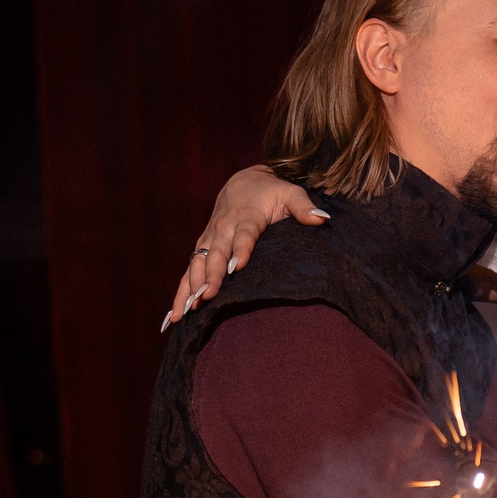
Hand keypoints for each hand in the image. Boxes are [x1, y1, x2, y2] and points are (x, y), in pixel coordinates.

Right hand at [165, 170, 328, 325]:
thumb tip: (321, 218)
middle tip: (207, 296)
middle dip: (211, 275)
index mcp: (246, 216)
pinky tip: (174, 315)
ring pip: (197, 264)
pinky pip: (189, 271)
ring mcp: (210, 239)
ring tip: (186, 310)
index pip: (244, 234)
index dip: (240, 249)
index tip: (237, 266)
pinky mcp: (202, 248)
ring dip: (190, 286)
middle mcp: (223, 228)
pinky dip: (180, 291)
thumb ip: (303, 206)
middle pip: (215, 253)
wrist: (243, 183)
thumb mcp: (290, 192)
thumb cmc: (272, 191)